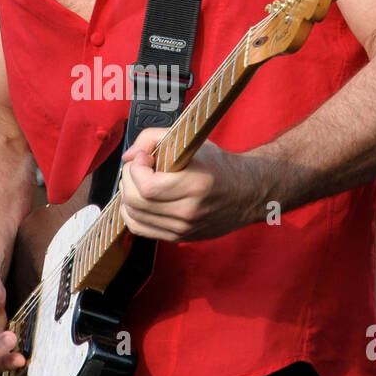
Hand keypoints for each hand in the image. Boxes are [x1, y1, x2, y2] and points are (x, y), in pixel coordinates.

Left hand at [119, 128, 266, 241]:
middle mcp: (189, 211)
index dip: (136, 169)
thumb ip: (153, 138)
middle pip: (137, 202)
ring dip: (128, 195)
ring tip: (138, 181)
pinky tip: (139, 200)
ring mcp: (184, 228)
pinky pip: (141, 229)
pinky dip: (132, 214)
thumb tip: (129, 156)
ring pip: (135, 217)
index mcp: (195, 185)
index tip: (143, 157)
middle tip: (137, 167)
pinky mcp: (179, 237)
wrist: (247, 193)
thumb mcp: (191, 141)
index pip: (148, 186)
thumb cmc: (220, 166)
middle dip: (128, 179)